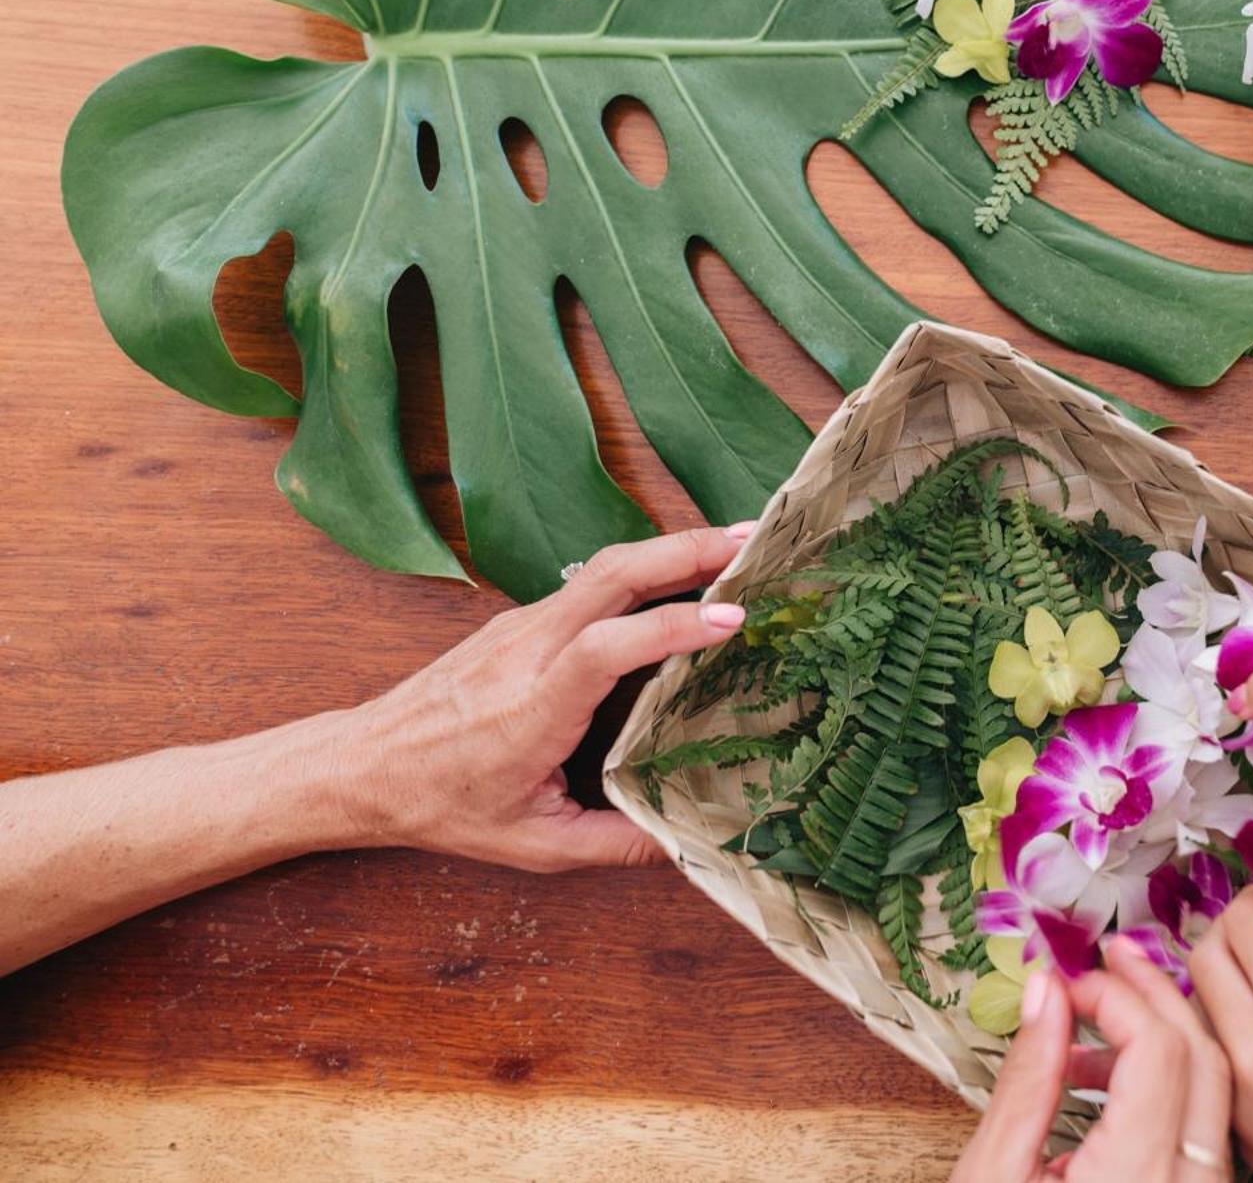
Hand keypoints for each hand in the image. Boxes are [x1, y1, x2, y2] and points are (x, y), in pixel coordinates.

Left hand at [336, 526, 751, 870]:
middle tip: (754, 542)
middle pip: (611, 575)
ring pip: (604, 567)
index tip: (733, 619)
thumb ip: (615, 843)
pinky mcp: (520, 620)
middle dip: (686, 550)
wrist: (362, 765)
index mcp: (532, 711)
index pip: (604, 648)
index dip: (670, 628)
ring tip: (736, 545)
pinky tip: (683, 577)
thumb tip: (689, 842)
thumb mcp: (533, 845)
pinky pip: (591, 582)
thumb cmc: (443, 806)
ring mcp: (520, 627)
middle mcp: (526, 653)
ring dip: (671, 549)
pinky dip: (645, 568)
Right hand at [952, 940, 1232, 1181]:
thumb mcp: (992, 1176)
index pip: (1157, 1049)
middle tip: (1111, 956)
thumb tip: (1045, 992)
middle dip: (1152, 992)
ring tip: (1099, 1015)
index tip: (1065, 984)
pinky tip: (1111, 1077)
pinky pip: (1206, 1125)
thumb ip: (1025, 1082)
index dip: (1114, 997)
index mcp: (1136, 1177)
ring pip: (1214, 1088)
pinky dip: (1171, 1082)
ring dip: (1164, 1034)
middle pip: (1201, 1056)